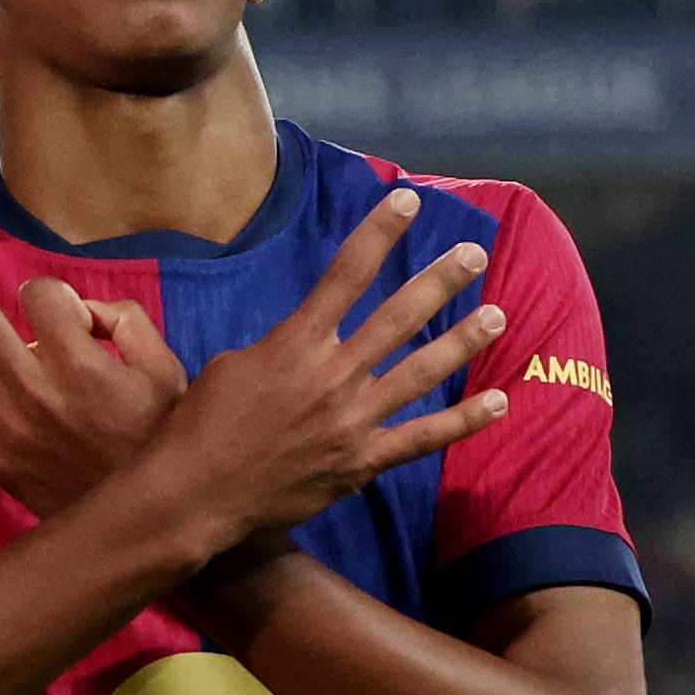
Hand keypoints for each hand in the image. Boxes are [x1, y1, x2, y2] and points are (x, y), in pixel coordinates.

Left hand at [0, 219, 187, 516]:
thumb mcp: (167, 373)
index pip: (42, 296)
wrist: (144, 520)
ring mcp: (5, 421)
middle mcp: (33, 385)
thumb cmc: (157, 440)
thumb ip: (129, 324)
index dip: (54, 294)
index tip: (70, 316)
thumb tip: (82, 308)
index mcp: (79, 362)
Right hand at [141, 186, 508, 541]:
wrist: (196, 493)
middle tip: (475, 254)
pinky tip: (498, 403)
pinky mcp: (361, 463)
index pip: (346, 273)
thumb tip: (307, 344)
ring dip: (462, 342)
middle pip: (398, 317)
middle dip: (440, 281)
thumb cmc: (201, 424)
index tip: (408, 200)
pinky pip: (421, 438)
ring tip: (497, 317)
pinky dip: (463, 422)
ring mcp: (353, 421)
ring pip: (420, 373)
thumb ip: (279, 347)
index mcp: (295, 343)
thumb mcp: (230, 365)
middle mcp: (333, 375)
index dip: (380, 232)